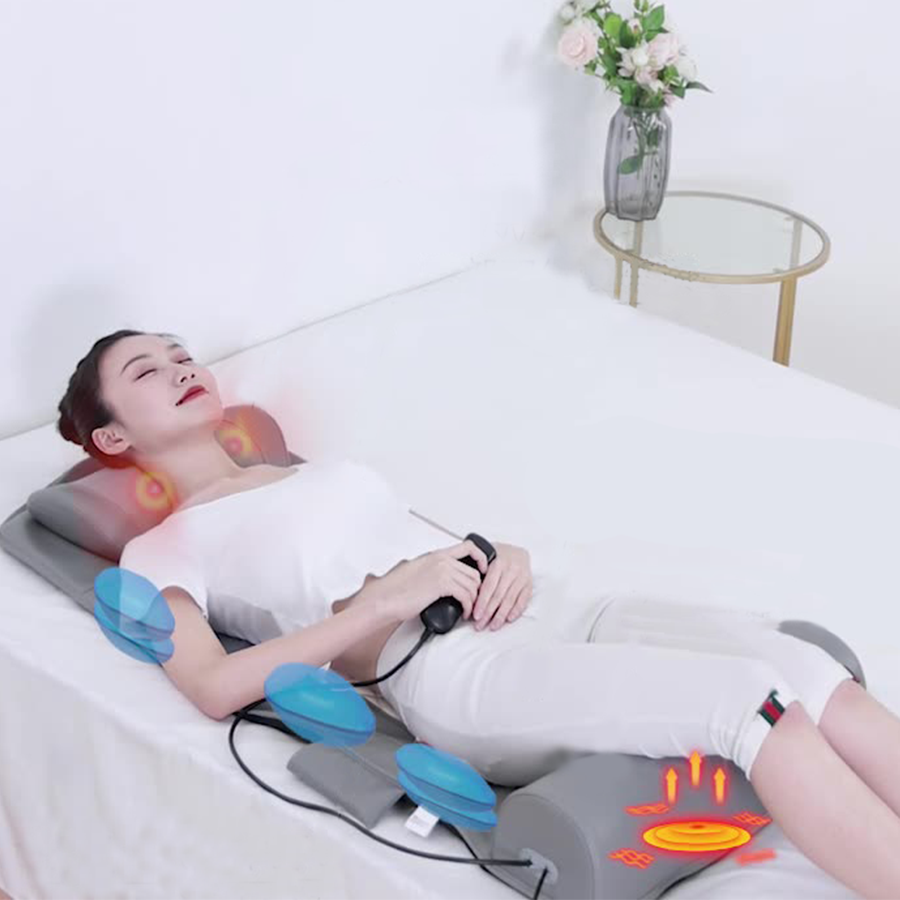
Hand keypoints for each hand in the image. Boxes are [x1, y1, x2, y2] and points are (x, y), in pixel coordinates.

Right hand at [363, 539, 490, 624]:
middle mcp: (441, 559)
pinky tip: (464, 612)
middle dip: (478, 588)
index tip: (483, 570)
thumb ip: (432, 570)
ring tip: (469, 610)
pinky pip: (466, 595)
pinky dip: (468, 606)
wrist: (384, 598)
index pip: (468, 547)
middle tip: (474, 600)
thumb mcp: (417, 571)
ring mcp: (442, 570)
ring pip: (472, 584)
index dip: (481, 558)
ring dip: (474, 600)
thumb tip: (443, 580)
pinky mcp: (441, 584)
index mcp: (436, 555)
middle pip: (474, 571)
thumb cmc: (396, 589)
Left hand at [471, 542, 532, 630]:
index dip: (482, 602)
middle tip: (480, 624)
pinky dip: (517, 610)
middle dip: (488, 613)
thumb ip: (478, 569)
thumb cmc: (498, 555)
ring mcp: (522, 577)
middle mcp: (511, 570)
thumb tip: (465, 589)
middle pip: (498, 596)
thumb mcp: (486, 556)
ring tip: (493, 626)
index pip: (489, 586)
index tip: (476, 615)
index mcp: (498, 563)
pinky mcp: (529, 583)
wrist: (517, 550)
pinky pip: (524, 599)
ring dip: (501, 615)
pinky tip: (509, 618)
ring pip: (510, 599)